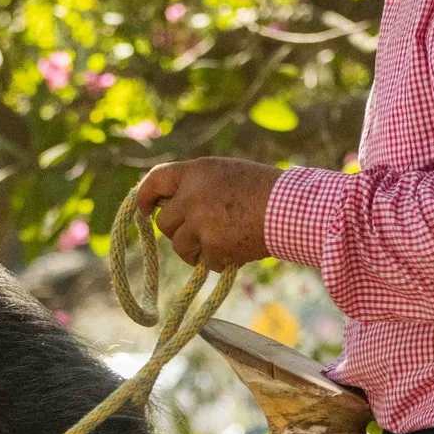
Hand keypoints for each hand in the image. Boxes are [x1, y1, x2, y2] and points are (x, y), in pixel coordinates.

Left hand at [133, 158, 277, 270]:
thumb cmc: (264, 189)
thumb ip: (196, 185)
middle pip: (164, 222)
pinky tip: (237, 247)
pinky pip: (204, 261)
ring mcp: (201, 224)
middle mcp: (192, 196)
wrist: (291, 209)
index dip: (144, 196)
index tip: (142, 210)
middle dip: (178, 229)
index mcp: (196, 172)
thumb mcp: (225, 173)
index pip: (155, 180)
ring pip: (180, 246)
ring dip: (196, 248)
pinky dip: (217, 260)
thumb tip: (167, 206)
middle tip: (200, 230)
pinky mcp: (213, 248)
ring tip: (222, 240)